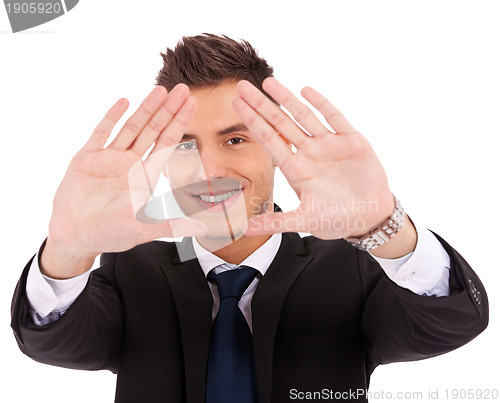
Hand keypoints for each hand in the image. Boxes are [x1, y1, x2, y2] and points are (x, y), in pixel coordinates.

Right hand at [42, 85, 205, 277]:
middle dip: (168, 110)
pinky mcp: (88, 158)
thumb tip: (202, 228)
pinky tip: (124, 102)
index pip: (167, 144)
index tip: (193, 106)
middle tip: (183, 89)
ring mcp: (109, 158)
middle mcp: (129, 162)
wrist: (77, 237)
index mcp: (145, 175)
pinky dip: (112, 118)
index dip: (180, 124)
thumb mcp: (145, 229)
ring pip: (131, 128)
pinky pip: (101, 134)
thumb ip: (173, 226)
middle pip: (153, 130)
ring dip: (145, 109)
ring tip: (160, 90)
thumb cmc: (111, 234)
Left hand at [233, 78, 393, 239]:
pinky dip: (322, 105)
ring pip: (304, 116)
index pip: (269, 140)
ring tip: (268, 82)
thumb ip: (275, 223)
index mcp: (296, 169)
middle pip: (281, 123)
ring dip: (287, 99)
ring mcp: (329, 145)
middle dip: (262, 105)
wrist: (371, 216)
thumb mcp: (303, 221)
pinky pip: (335, 118)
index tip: (235, 104)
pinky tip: (306, 91)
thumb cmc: (337, 219)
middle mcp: (308, 153)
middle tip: (241, 85)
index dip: (253, 122)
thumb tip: (242, 231)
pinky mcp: (351, 141)